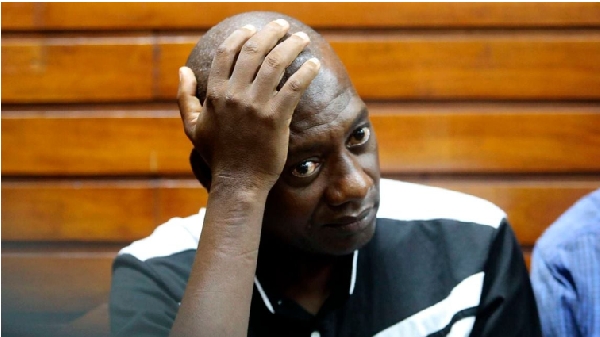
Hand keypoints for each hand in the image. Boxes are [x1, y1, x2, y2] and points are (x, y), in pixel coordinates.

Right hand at [178, 19, 320, 188]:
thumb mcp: (193, 127)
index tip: (253, 28)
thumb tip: (183, 71)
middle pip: (253, 52)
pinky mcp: (276, 119)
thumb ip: (185, 98)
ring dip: (291, 46)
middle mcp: (234, 96)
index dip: (241, 36)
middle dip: (270, 33)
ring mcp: (255, 107)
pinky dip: (305, 72)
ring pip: (275, 64)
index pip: (227, 53)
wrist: (238, 182)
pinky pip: (293, 87)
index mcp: (215, 94)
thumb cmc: (218, 155)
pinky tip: (313, 63)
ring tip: (301, 39)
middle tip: (283, 26)